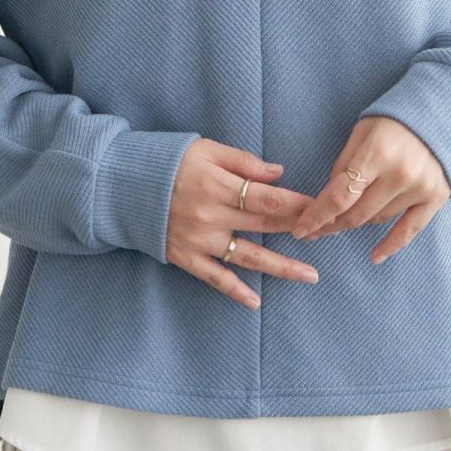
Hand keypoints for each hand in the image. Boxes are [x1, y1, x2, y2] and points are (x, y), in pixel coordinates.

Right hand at [166, 139, 322, 309]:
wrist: (120, 185)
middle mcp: (211, 215)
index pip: (270, 198)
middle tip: (329, 238)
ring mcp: (199, 240)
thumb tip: (279, 174)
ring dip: (281, 267)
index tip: (324, 209)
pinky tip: (256, 300)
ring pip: (248, 256)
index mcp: (218, 185)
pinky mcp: (185, 257)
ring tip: (310, 275)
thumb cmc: (167, 161)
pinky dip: (235, 290)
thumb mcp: (205, 149)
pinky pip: (214, 277)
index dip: (300, 204)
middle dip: (300, 231)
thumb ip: (243, 161)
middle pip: (266, 225)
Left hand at [289, 116, 450, 264]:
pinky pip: (409, 231)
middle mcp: (399, 174)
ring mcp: (420, 188)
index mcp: (376, 153)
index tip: (300, 230)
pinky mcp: (437, 197)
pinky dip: (390, 245)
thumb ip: (343, 167)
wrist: (440, 114)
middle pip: (356, 214)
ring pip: (377, 220)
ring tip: (345, 219)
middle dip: (331, 224)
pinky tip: (375, 257)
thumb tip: (326, 202)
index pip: (339, 196)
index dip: (316, 216)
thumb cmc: (391, 123)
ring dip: (358, 222)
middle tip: (315, 230)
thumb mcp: (360, 134)